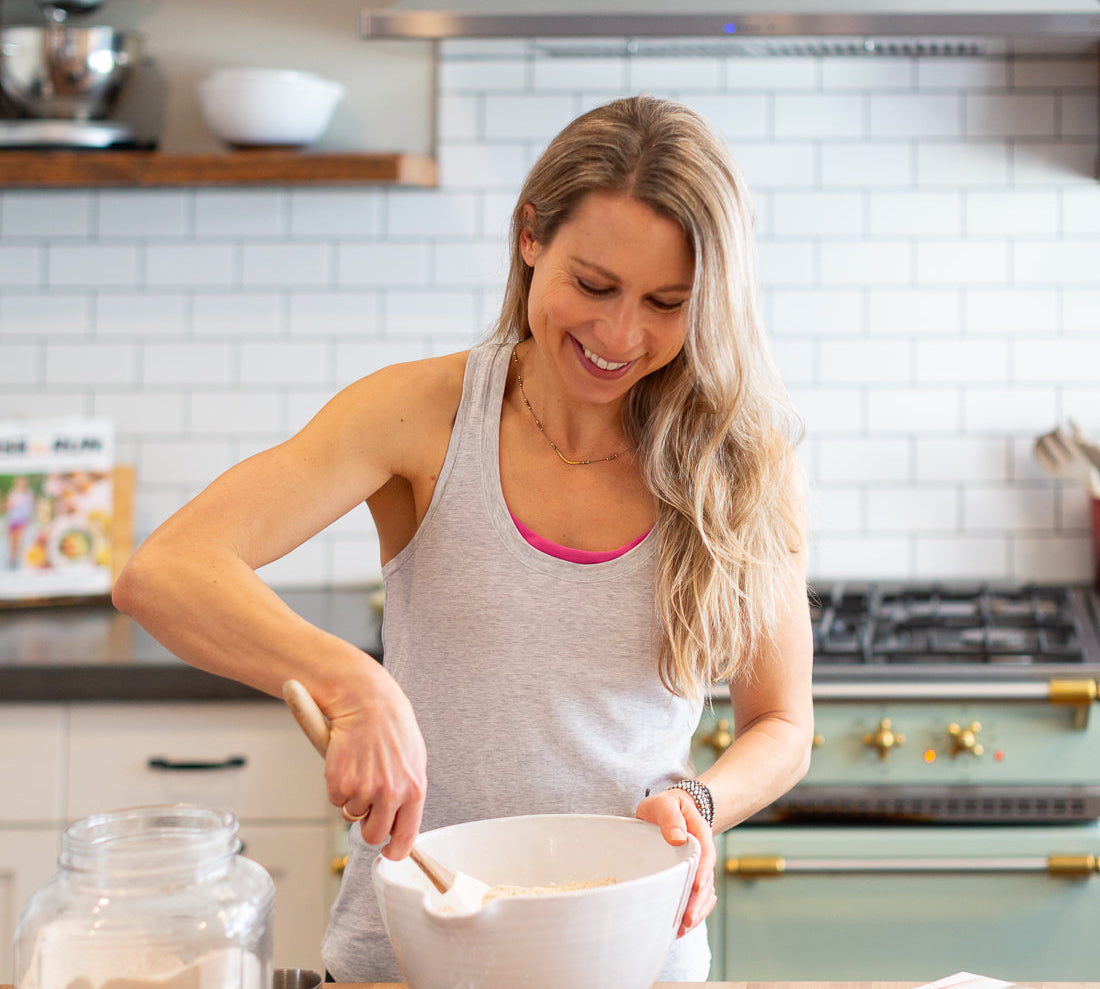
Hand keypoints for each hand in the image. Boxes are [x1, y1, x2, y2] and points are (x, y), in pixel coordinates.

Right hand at [322, 666, 426, 860]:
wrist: (367, 701)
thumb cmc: (391, 727)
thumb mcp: (413, 760)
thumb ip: (409, 792)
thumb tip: (401, 823)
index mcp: (414, 789)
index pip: (405, 838)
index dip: (394, 851)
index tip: (388, 853)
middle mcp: (390, 793)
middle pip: (373, 835)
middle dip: (367, 825)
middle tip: (367, 803)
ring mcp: (364, 789)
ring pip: (351, 816)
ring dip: (353, 799)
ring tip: (360, 769)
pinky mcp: (339, 782)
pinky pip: (336, 800)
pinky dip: (337, 786)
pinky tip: (347, 763)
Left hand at [635, 787, 717, 937]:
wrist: (668, 812)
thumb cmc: (664, 808)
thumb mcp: (664, 804)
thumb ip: (671, 816)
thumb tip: (678, 837)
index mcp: (699, 833)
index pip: (705, 854)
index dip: (702, 871)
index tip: (696, 886)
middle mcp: (703, 855)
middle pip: (707, 880)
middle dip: (698, 901)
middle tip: (687, 918)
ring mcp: (699, 869)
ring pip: (705, 894)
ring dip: (696, 912)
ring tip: (682, 929)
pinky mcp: (691, 880)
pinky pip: (698, 899)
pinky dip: (693, 913)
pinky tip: (681, 927)